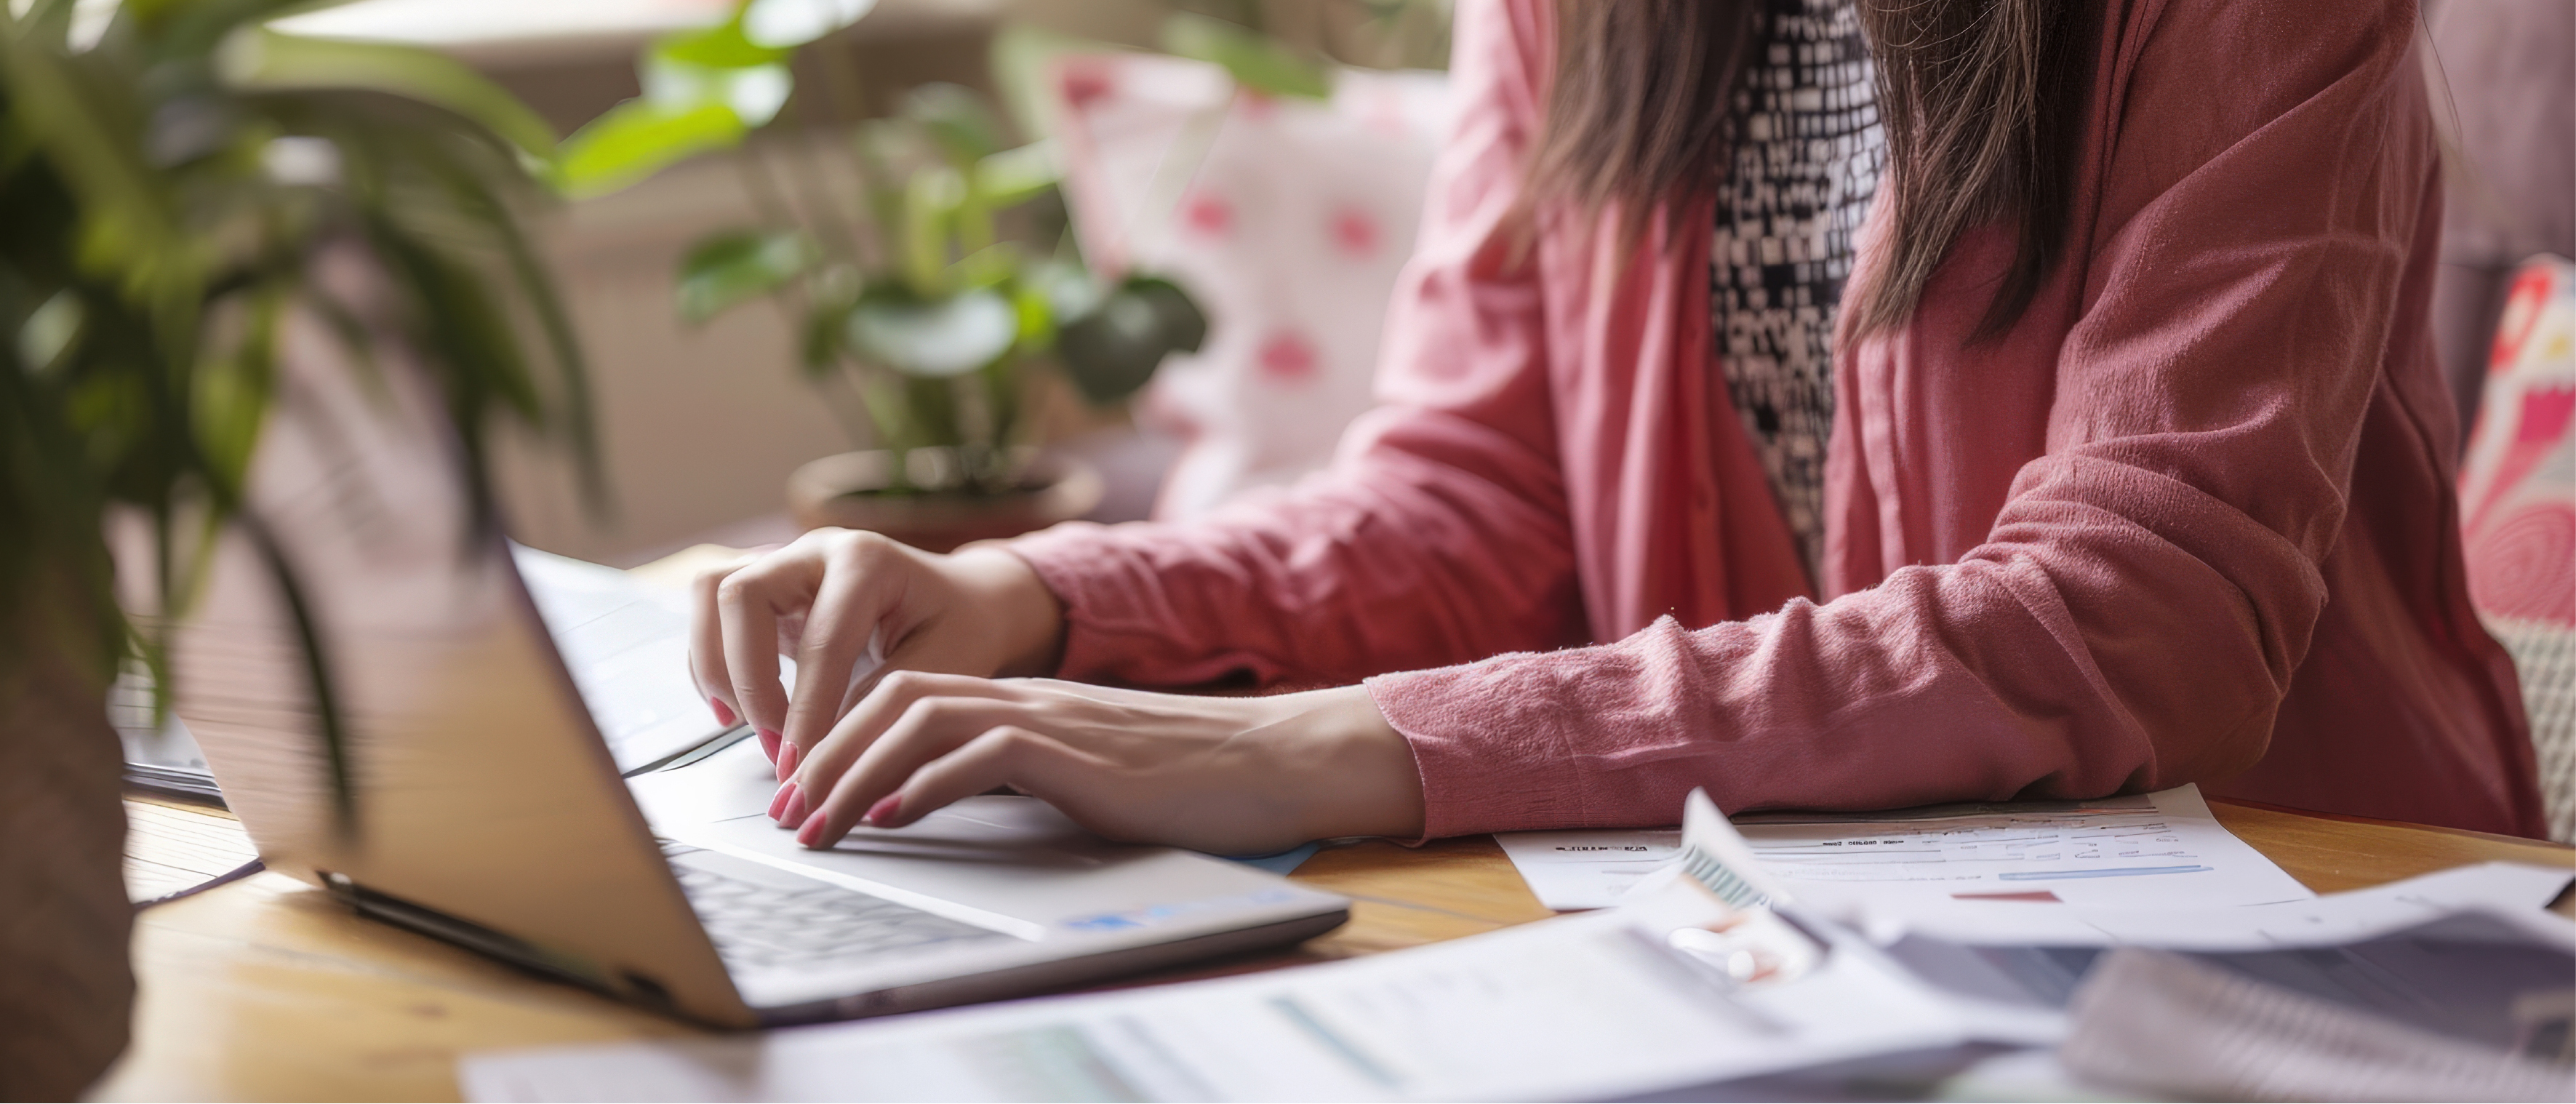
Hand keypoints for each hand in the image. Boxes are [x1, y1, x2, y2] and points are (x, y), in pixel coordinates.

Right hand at [688, 529, 1065, 768]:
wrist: (961, 601)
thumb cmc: (959, 628)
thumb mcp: (945, 665)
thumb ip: (884, 701)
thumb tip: (825, 751)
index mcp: (867, 560)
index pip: (820, 639)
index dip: (804, 709)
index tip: (801, 765)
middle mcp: (815, 550)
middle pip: (741, 596)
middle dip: (748, 682)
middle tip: (776, 747)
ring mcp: (784, 563)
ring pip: (711, 593)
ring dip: (715, 666)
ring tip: (746, 727)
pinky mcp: (766, 590)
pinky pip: (710, 615)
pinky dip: (711, 665)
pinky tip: (734, 714)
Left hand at [767, 676, 1426, 855]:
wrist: (1269, 761)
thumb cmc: (1184, 776)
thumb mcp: (1079, 769)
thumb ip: (1013, 771)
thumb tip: (933, 799)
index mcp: (1022, 697)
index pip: (902, 693)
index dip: (838, 738)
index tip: (801, 793)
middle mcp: (1025, 696)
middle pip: (892, 698)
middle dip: (825, 757)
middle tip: (787, 816)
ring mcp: (1051, 719)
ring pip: (920, 719)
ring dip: (855, 774)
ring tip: (823, 825)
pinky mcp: (1078, 752)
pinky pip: (984, 753)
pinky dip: (928, 783)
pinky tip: (899, 815)